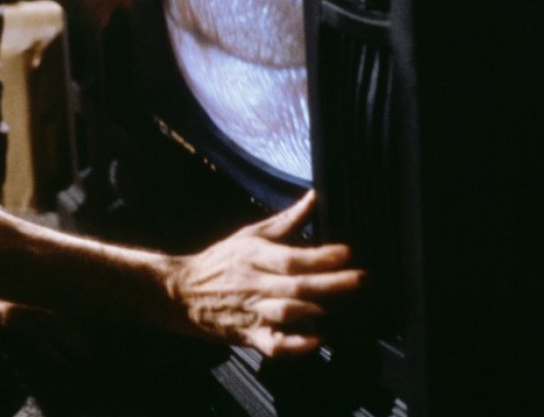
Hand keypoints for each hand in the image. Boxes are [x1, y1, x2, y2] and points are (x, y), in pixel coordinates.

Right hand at [166, 191, 362, 356]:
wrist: (182, 293)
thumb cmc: (220, 262)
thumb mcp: (250, 235)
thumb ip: (286, 220)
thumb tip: (314, 198)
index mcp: (254, 256)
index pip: (293, 257)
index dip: (322, 256)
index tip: (348, 253)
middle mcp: (255, 284)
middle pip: (298, 285)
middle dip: (333, 283)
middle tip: (362, 279)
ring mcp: (252, 311)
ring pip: (288, 313)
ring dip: (318, 310)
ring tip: (344, 305)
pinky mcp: (250, 335)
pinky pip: (276, 345)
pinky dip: (298, 345)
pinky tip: (318, 340)